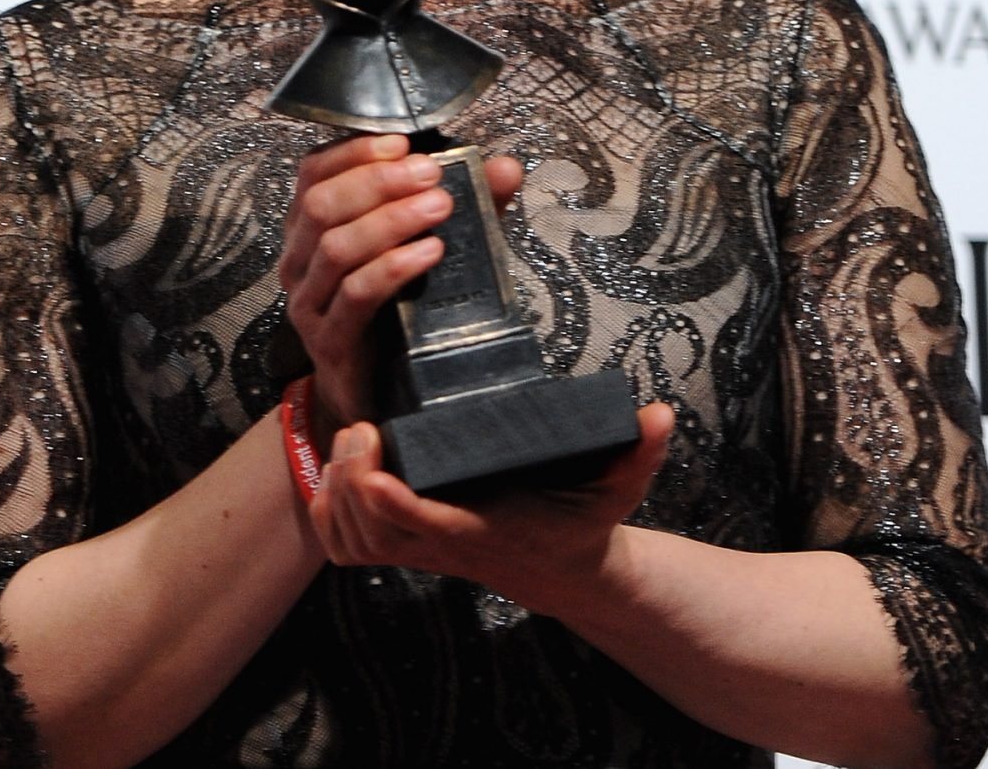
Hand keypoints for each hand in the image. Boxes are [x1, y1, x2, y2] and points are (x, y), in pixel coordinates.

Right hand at [279, 135, 522, 429]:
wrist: (378, 388)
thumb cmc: (399, 307)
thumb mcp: (432, 243)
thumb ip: (468, 204)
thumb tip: (506, 167)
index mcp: (311, 226)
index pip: (314, 172)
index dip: (354, 152)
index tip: (403, 143)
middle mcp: (299, 259)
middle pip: (321, 204)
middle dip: (378, 182)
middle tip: (432, 176)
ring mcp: (308, 301)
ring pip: (335, 246)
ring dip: (390, 220)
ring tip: (439, 208)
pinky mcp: (328, 340)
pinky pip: (354, 295)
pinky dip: (392, 267)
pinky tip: (428, 254)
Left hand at [310, 402, 676, 615]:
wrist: (569, 574)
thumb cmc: (585, 523)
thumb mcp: (619, 488)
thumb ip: (639, 452)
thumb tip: (657, 414)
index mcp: (485, 530)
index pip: (426, 522)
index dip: (390, 495)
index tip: (372, 446)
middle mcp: (445, 545)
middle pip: (373, 533)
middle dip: (353, 482)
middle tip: (360, 427)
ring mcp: (421, 550)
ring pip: (353, 543)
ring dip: (337, 496)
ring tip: (348, 440)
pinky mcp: (408, 546)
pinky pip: (347, 548)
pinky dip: (330, 515)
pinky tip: (335, 472)